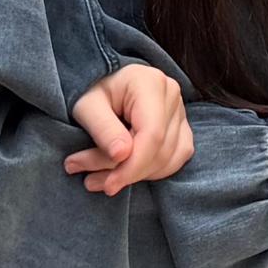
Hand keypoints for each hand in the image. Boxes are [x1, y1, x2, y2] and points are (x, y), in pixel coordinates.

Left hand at [64, 64, 189, 193]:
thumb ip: (103, 129)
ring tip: (102, 179)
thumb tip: (122, 155)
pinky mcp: (181, 126)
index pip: (152, 135)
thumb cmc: (91, 90)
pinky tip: (126, 172)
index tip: (108, 185)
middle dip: (126, 173)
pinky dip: (152, 172)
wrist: (102, 82)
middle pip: (159, 149)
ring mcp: (180, 111)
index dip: (132, 166)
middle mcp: (172, 95)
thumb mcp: (86, 106)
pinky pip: (175, 159)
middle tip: (92, 181)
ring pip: (168, 158)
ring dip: (136, 175)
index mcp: (150, 84)